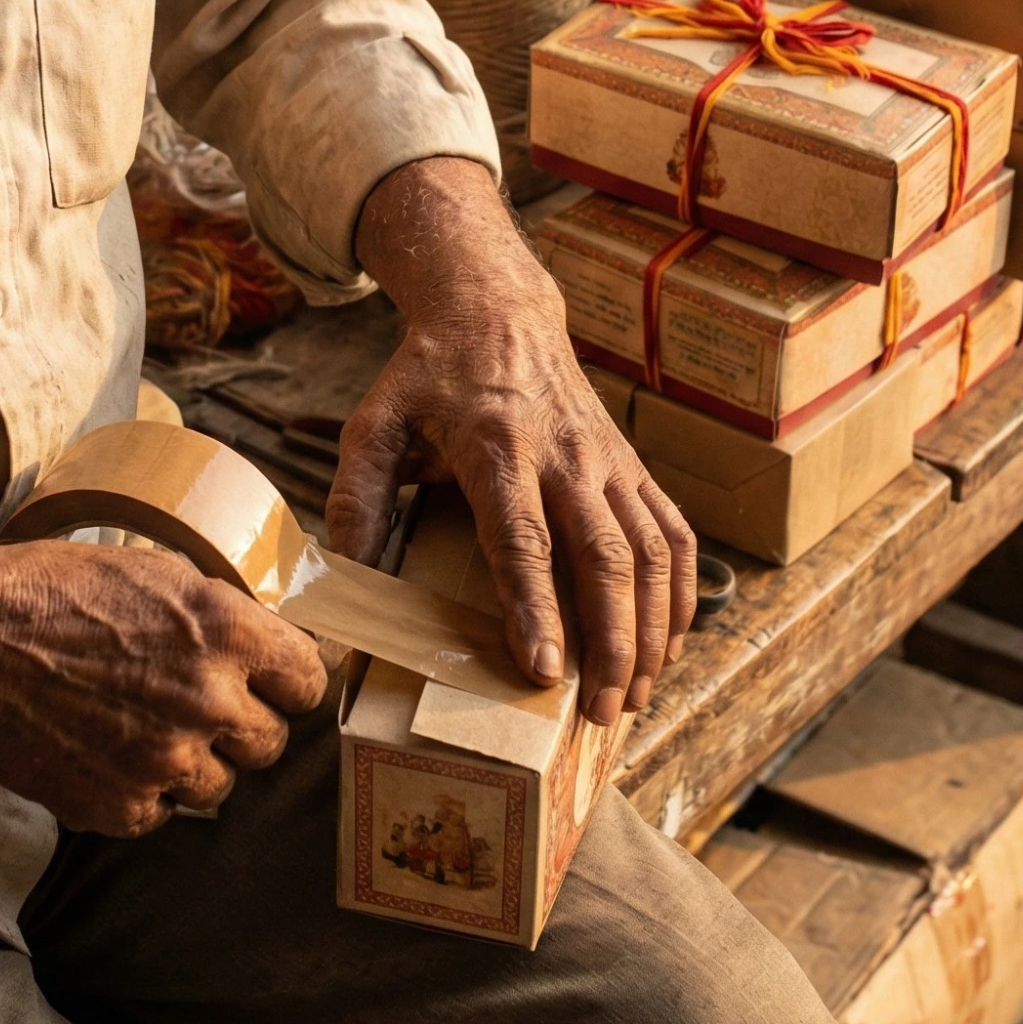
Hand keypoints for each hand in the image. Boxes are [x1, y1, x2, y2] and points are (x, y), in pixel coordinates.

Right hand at [0, 526, 325, 836]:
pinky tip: (103, 749)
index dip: (287, 682)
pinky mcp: (124, 807)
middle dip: (240, 725)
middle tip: (193, 703)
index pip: (310, 682)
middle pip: (270, 743)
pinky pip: (160, 811)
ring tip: (139, 724)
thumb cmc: (58, 590)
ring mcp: (168, 760)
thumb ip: (222, 613)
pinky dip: (139, 790)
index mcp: (229, 632)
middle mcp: (210, 700)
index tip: (270, 684)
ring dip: (191, 762)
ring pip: (219, 786)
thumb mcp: (157, 572)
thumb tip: (267, 643)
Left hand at [333, 156, 696, 726]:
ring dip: (650, 629)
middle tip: (598, 713)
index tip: (544, 670)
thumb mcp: (375, 424)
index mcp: (494, 445)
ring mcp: (607, 460)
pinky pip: (671, 532)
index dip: (534, 606)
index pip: (521, 536)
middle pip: (603, 556)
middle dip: (610, 640)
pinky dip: (680, 592)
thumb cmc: (427, 377)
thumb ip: (357, 499)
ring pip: (649, 551)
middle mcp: (564, 454)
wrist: (495, 310)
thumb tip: (342, 579)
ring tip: (631, 697)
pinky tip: (668, 642)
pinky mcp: (630, 465)